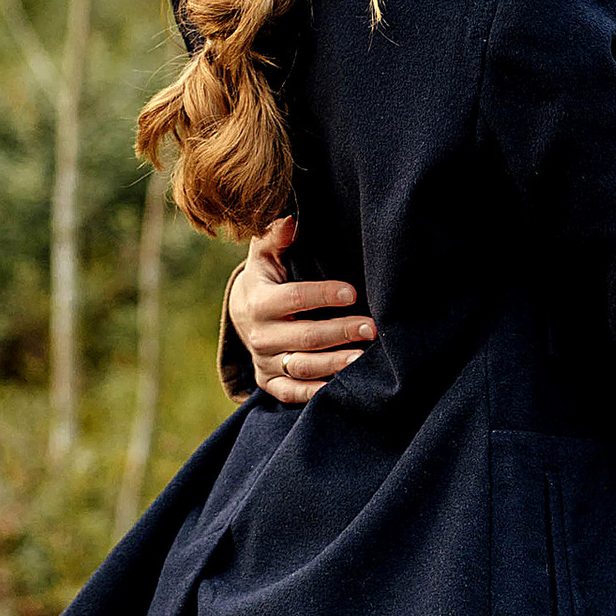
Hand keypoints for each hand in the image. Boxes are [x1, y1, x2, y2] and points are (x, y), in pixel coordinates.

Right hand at [227, 216, 375, 405]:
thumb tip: (291, 221)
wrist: (242, 312)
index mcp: (258, 301)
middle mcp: (259, 335)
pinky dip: (315, 394)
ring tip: (364, 359)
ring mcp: (264, 361)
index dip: (322, 295)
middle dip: (340, 332)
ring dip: (335, 365)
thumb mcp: (265, 254)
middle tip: (372, 328)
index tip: (352, 292)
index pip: (294, 299)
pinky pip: (292, 393)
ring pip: (302, 367)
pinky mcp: (269, 381)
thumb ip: (277, 236)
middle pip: (304, 337)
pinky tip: (343, 388)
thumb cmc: (266, 276)